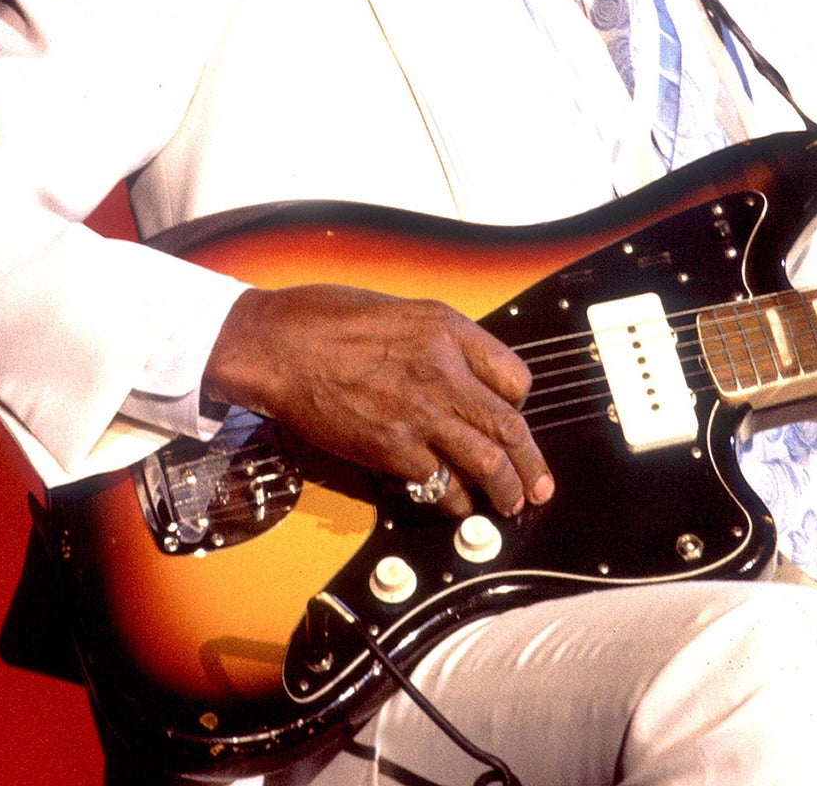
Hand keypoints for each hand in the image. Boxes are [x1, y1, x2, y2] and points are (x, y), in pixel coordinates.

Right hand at [202, 283, 553, 517]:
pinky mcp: (390, 448)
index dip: (518, 405)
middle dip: (530, 464)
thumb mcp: (403, 310)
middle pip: (509, 427)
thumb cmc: (327, 320)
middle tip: (539, 487)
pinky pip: (438, 483)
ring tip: (510, 504)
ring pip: (485, 462)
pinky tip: (457, 505)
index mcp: (450, 330)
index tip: (514, 419)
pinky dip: (454, 499)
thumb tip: (469, 375)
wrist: (276, 345)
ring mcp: (420, 412)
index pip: (515, 378)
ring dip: (504, 490)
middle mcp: (444, 370)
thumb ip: (443, 340)